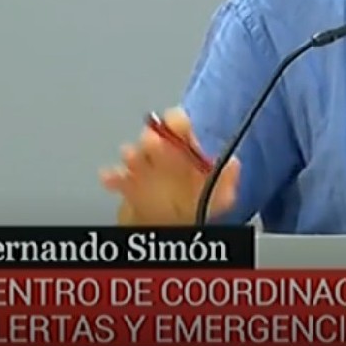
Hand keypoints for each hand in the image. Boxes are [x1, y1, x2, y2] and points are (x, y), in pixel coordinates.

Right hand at [99, 107, 239, 224]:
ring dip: (132, 156)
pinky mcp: (128, 186)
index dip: (177, 122)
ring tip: (131, 157)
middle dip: (154, 139)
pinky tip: (110, 177)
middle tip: (154, 141)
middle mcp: (162, 155)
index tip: (175, 123)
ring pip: (134, 156)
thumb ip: (227, 179)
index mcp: (184, 149)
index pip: (179, 126)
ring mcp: (144, 170)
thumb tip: (234, 165)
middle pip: (155, 139)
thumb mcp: (220, 194)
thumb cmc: (194, 202)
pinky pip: (117, 179)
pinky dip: (113, 177)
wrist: (172, 223)